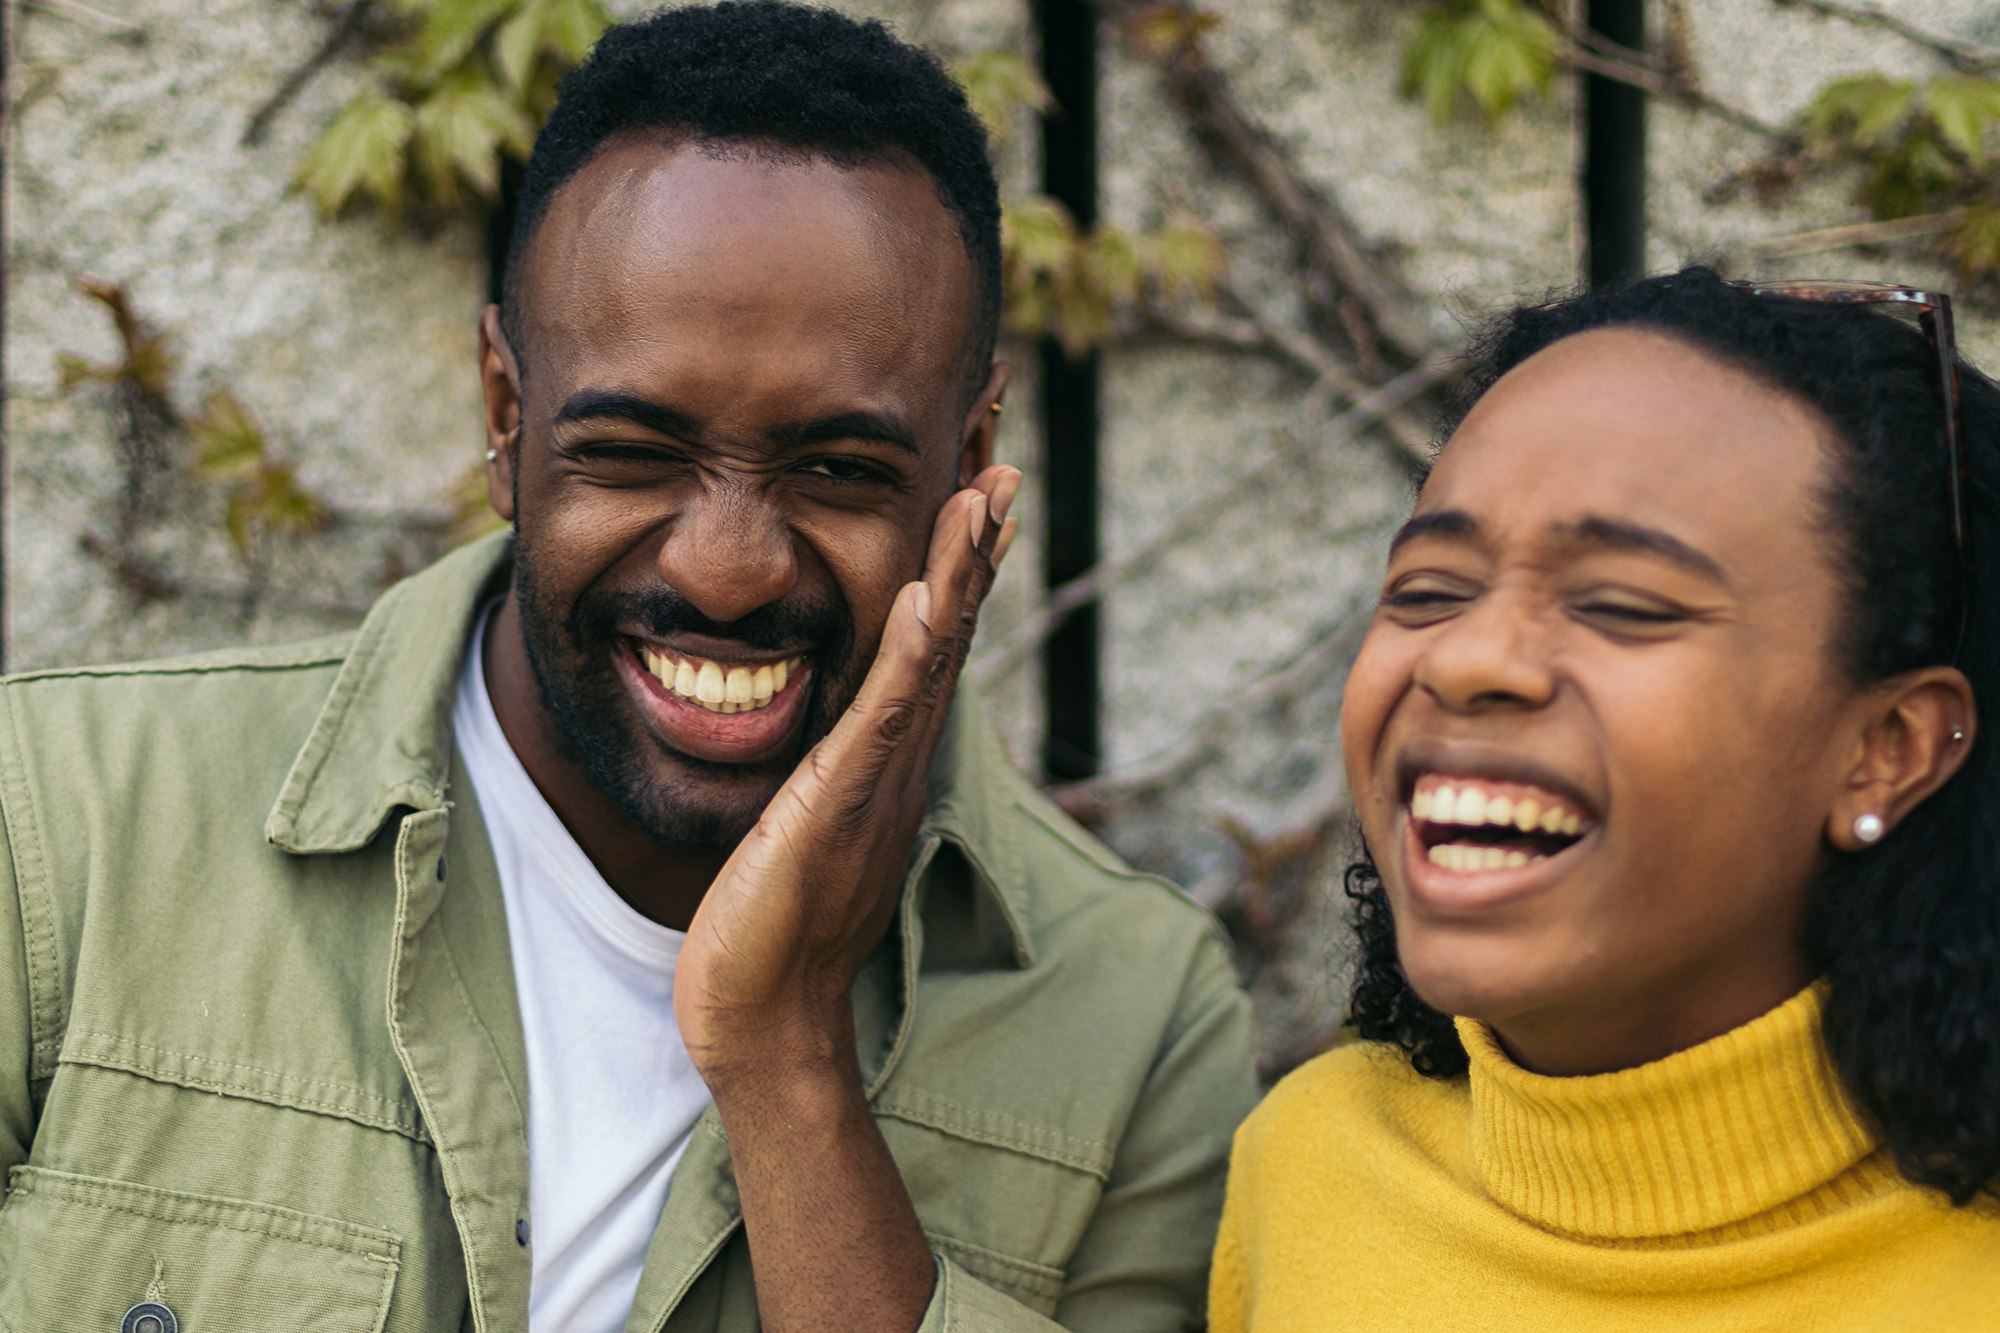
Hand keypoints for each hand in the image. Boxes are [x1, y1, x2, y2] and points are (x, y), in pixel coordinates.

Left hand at [675, 464, 1021, 1086]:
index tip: (973, 497)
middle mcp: (898, 761)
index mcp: (885, 758)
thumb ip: (826, 777)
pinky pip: (883, 716)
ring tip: (985, 496)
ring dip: (960, 574)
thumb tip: (832, 743)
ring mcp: (877, 780)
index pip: (929, 646)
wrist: (765, 1019)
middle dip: (976, 549)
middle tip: (1004, 467)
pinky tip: (925, 595)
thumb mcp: (805, 827)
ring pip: (932, 660)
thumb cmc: (774, 931)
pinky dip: (910, 653)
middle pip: (950, 635)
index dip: (955, 571)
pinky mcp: (840, 804)